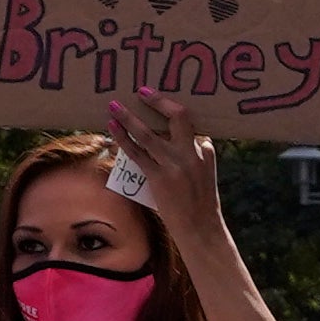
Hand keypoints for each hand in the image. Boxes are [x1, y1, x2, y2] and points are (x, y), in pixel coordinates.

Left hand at [100, 86, 228, 232]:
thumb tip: (176, 143)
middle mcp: (192, 153)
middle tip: (142, 90)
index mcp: (205, 151)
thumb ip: (196, 157)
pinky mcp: (159, 178)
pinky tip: (113, 128)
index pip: (189, 124)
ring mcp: (175, 165)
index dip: (172, 111)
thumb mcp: (206, 175)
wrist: (201, 229)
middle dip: (159, 101)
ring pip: (149, 134)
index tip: (159, 101)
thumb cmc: (201, 204)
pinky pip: (137, 153)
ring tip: (114, 105)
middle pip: (178, 117)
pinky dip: (123, 138)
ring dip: (129, 117)